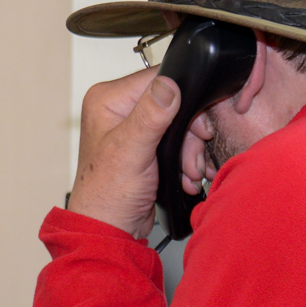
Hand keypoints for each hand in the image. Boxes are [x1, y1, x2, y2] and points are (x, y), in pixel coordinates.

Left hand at [68, 67, 182, 237]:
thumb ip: (150, 115)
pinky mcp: (145, 144)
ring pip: (178, 123)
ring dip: (190, 150)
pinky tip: (186, 175)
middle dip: (189, 133)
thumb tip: (169, 84)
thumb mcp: (131, 150)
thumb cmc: (107, 194)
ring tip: (190, 171)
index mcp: (107, 99)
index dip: (184, 99)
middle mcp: (118, 108)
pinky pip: (175, 140)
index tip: (198, 125)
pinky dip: (185, 158)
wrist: (111, 227)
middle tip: (193, 157)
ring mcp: (133, 126)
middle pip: (173, 102)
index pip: (156, 79)